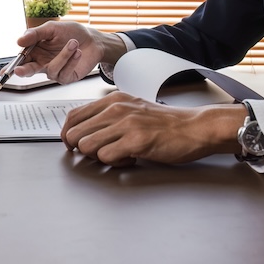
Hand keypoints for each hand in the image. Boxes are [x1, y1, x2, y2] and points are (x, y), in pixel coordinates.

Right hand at [12, 21, 126, 83]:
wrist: (92, 40)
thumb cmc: (72, 33)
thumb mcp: (52, 28)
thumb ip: (35, 34)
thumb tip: (19, 41)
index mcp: (36, 52)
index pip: (21, 60)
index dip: (12, 67)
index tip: (4, 72)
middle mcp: (43, 63)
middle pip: (29, 71)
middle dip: (24, 71)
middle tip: (20, 70)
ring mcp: (54, 71)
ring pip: (51, 70)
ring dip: (63, 55)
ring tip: (73, 43)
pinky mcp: (66, 77)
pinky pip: (64, 72)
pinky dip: (71, 60)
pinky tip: (77, 52)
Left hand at [61, 91, 245, 165]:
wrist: (195, 128)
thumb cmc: (165, 123)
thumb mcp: (132, 110)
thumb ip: (108, 117)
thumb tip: (82, 132)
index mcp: (113, 100)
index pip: (73, 116)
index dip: (68, 135)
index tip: (74, 145)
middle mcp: (116, 108)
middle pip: (74, 134)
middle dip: (82, 149)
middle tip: (100, 152)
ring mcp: (125, 123)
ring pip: (86, 146)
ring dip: (99, 157)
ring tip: (118, 154)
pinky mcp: (136, 140)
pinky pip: (106, 157)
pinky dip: (115, 163)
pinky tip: (130, 158)